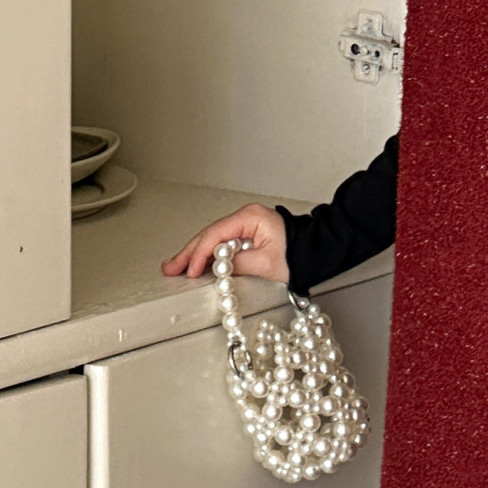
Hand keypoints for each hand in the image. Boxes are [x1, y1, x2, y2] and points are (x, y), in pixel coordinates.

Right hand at [160, 203, 289, 285]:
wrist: (317, 249)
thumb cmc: (299, 254)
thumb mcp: (266, 264)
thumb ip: (237, 264)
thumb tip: (216, 268)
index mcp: (250, 217)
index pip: (215, 235)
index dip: (199, 254)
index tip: (191, 271)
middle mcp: (245, 216)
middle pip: (209, 235)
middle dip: (188, 253)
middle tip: (170, 268)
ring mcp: (245, 223)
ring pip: (213, 238)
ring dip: (195, 254)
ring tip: (176, 266)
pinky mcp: (246, 232)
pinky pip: (222, 242)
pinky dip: (208, 253)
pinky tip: (195, 263)